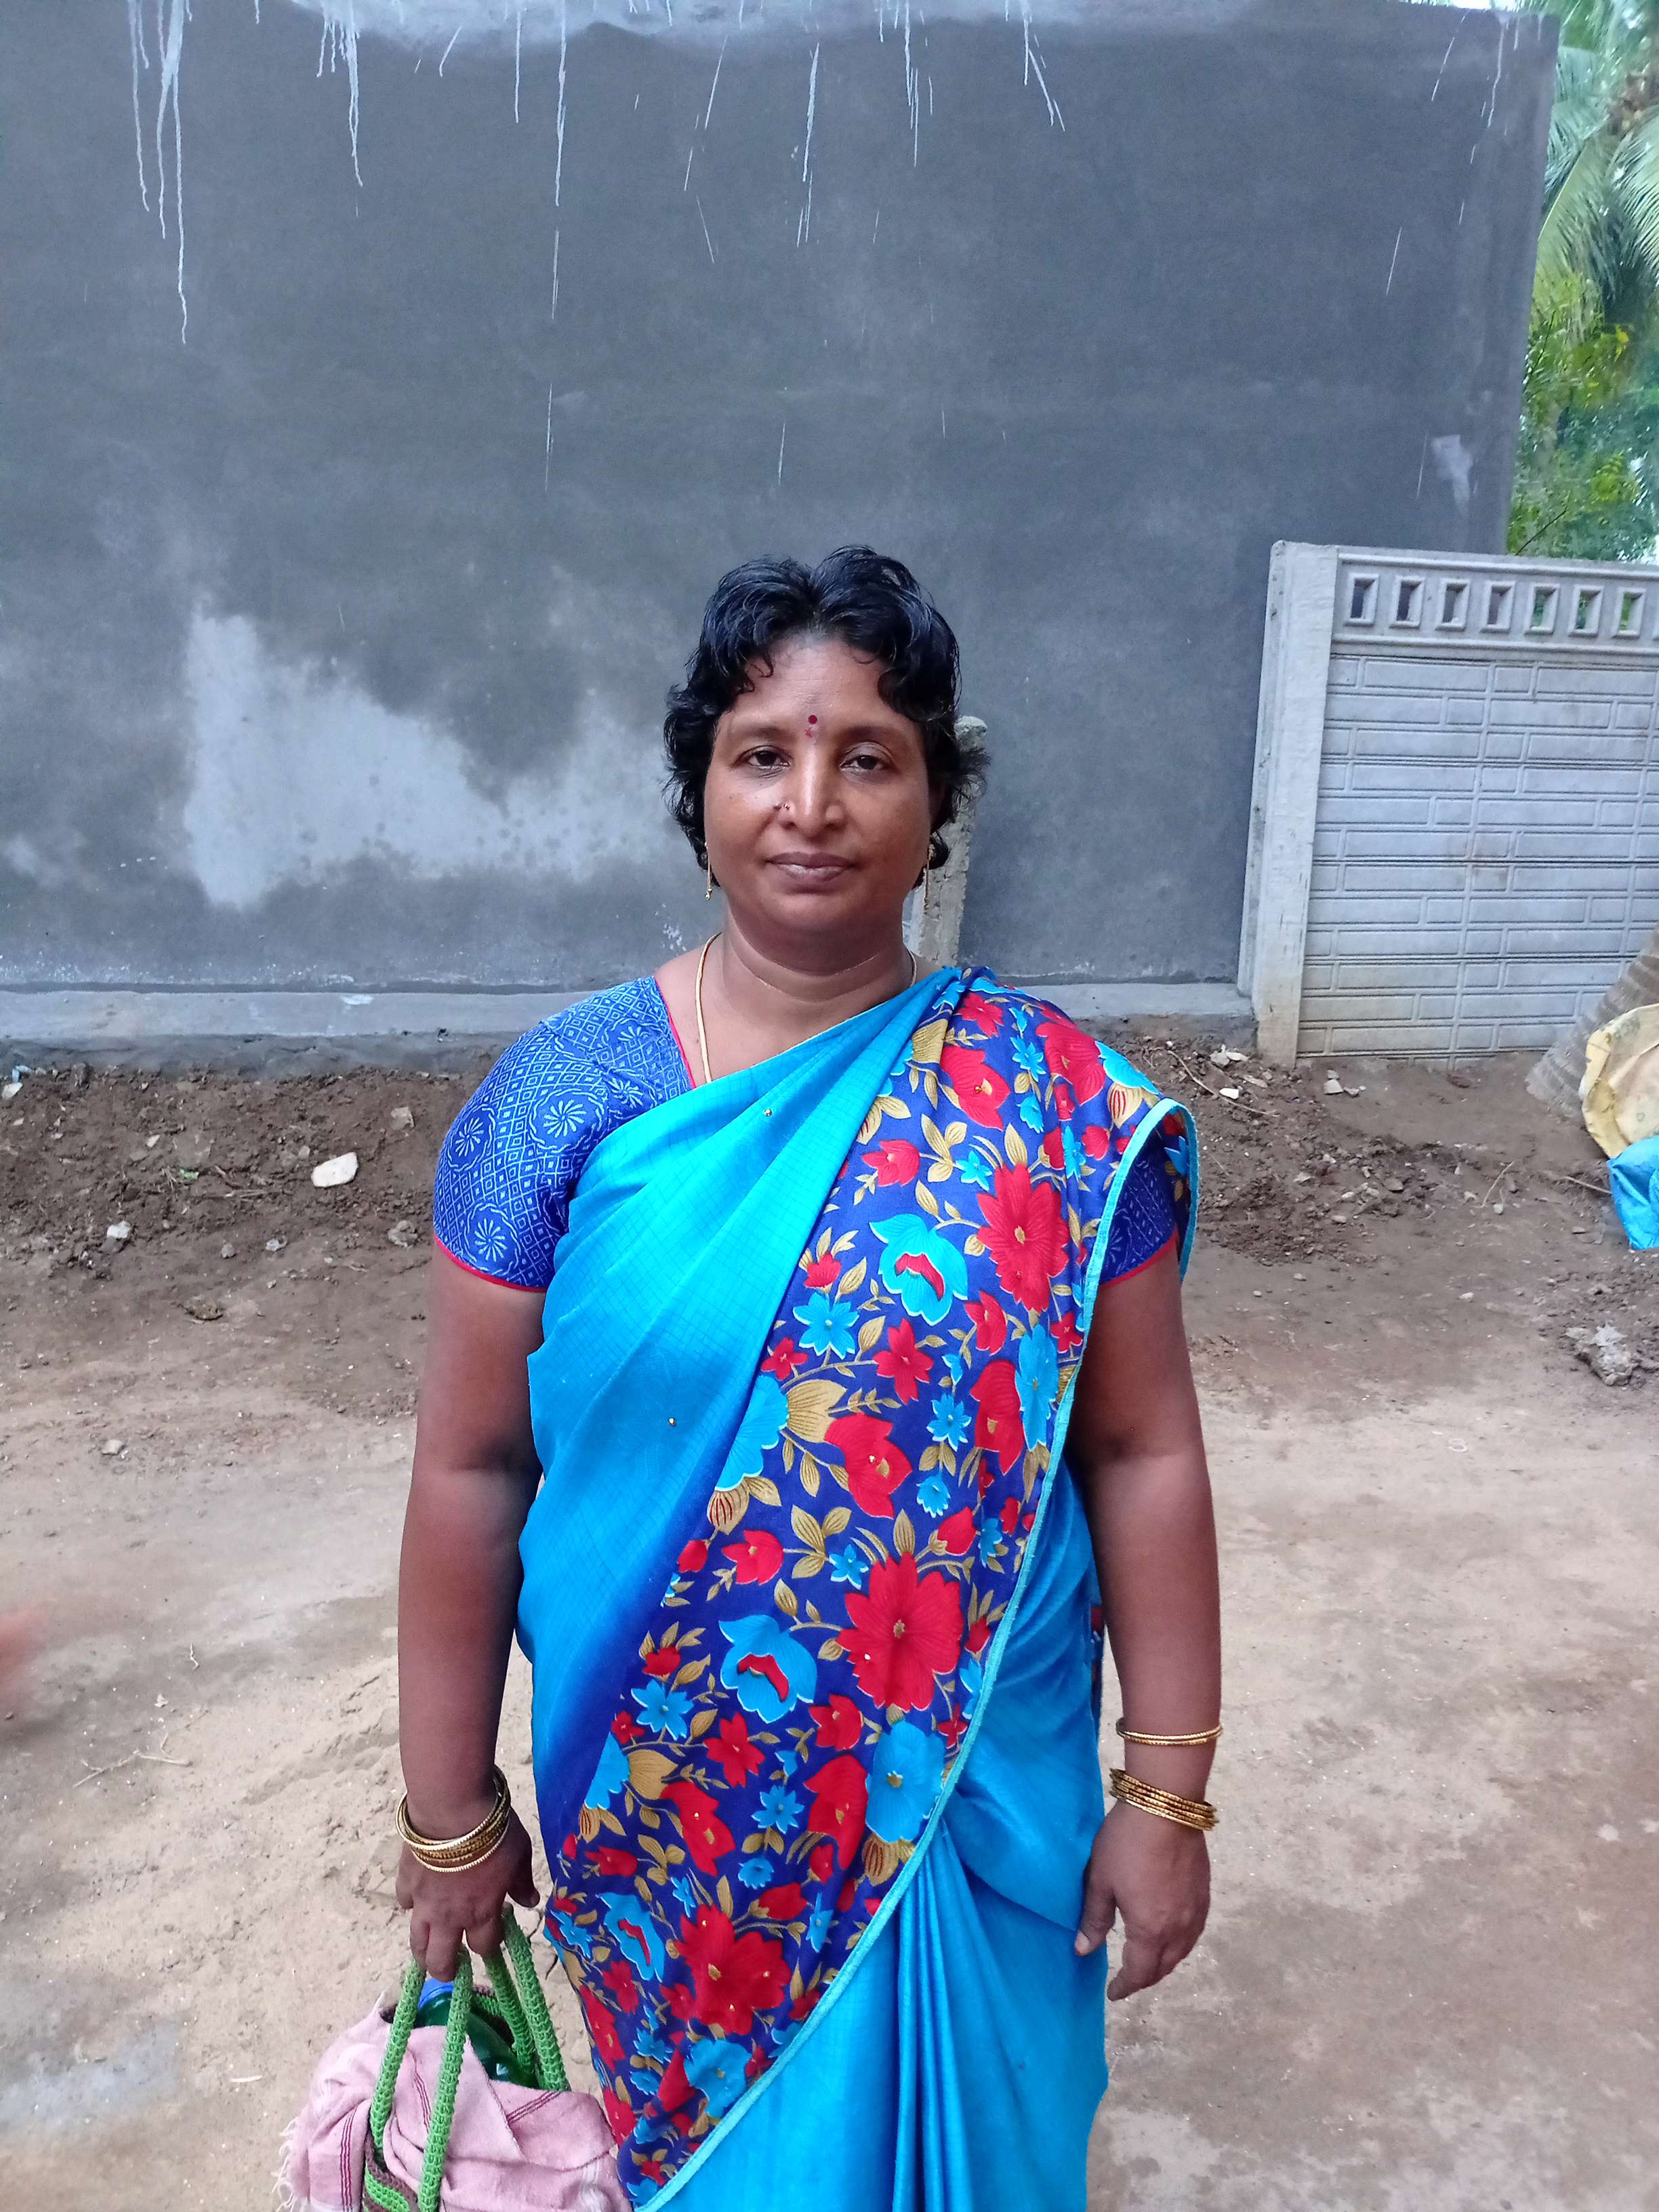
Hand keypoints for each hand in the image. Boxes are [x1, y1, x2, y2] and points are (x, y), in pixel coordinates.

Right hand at [396, 1806, 539, 1979]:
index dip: (488, 1948)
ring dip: (421, 1950)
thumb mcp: (520, 1855)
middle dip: (445, 1970)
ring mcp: (423, 1902)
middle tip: (449, 1970)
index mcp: (481, 1912)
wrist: (452, 1810)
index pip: (484, 1946)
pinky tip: (414, 1900)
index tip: (491, 1943)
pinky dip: (410, 1905)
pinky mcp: (405, 1882)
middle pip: (440, 1959)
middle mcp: (449, 1917)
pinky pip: (404, 1902)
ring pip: (416, 1940)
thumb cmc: (494, 1833)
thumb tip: (530, 1901)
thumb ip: (521, 1882)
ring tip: (425, 1953)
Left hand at [1075, 1799, 1209, 1999]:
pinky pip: (1193, 1932)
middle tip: (1128, 1979)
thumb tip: (1083, 1951)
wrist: (1166, 1806)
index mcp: (1150, 1930)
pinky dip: (1180, 1944)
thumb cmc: (1126, 1843)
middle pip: (1164, 1967)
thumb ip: (1094, 1919)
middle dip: (1145, 1977)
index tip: (1113, 1993)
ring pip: (1182, 1952)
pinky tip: (1171, 1934)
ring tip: (1148, 1961)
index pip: (1140, 1972)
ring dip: (1164, 1962)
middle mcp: (1178, 1929)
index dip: (1125, 1986)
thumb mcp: (1101, 1881)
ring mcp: (1195, 1911)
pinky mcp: (1204, 1894)